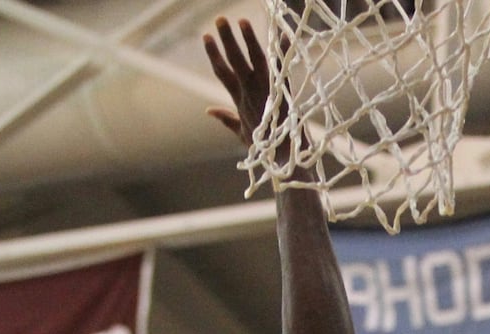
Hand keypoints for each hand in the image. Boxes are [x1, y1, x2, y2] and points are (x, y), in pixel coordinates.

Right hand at [203, 17, 272, 145]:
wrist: (283, 158)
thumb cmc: (263, 147)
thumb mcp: (240, 133)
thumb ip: (225, 118)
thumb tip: (208, 109)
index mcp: (239, 100)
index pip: (222, 72)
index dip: (214, 54)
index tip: (206, 36)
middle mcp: (250, 92)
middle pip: (235, 61)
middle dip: (227, 40)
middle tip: (219, 19)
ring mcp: (266, 91)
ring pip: (255, 61)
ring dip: (248, 40)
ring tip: (242, 21)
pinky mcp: (282, 93)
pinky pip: (283, 69)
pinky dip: (283, 52)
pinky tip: (282, 35)